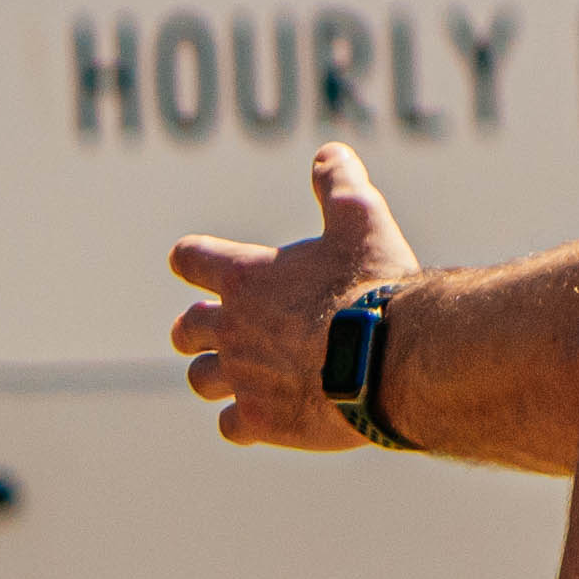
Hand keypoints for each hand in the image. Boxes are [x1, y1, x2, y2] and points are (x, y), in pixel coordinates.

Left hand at [166, 144, 420, 451]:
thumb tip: (330, 152)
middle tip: (218, 328)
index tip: (201, 263)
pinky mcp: (262, 421)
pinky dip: (242, 421)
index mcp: (246, 277)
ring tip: (238, 375)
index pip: (190, 259)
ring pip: (200, 379)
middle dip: (197, 327)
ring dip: (214, 374)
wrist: (391, 358)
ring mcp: (243, 377)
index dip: (194, 259)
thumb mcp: (362, 219)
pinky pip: (231, 426)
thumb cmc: (373, 286)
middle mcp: (232, 328)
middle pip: (186, 328)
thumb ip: (340, 184)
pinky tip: (263, 416)